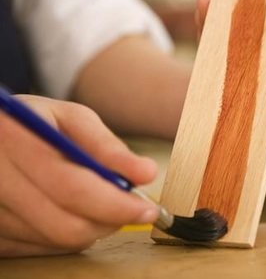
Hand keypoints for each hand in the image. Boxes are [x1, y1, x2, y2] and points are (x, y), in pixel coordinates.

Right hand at [0, 95, 158, 257]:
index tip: (148, 208)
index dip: (116, 204)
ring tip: (98, 200)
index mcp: (14, 142)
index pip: (72, 188)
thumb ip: (108, 146)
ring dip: (92, 227)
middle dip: (110, 221)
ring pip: (56, 241)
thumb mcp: (71, 118)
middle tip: (132, 209)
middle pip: (65, 225)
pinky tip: (72, 210)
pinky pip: (41, 248)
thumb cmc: (36, 123)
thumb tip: (146, 174)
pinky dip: (68, 234)